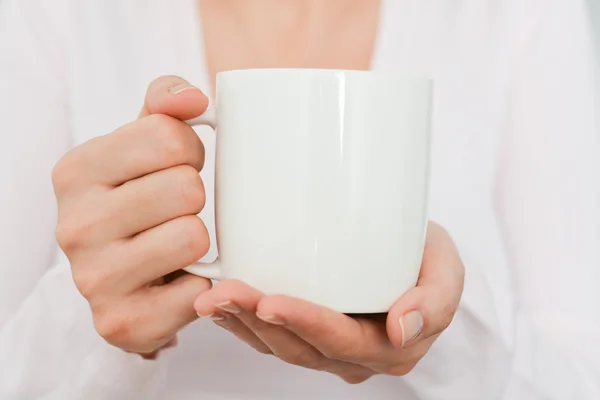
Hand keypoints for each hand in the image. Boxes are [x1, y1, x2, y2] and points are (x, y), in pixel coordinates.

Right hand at [53, 76, 212, 356]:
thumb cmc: (139, 198)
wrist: (122, 278)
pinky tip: (180, 279)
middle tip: (179, 209)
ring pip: (193, 236)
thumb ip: (165, 104)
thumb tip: (193, 99)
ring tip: (177, 243)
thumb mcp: (142, 143)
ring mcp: (93, 279)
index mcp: (75, 172)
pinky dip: (202, 282)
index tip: (177, 166)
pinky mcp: (122, 323)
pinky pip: (199, 290)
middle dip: (195, 196)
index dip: (189, 150)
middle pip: (185, 188)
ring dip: (200, 240)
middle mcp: (74, 226)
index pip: (168, 136)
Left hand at [194, 222, 463, 382]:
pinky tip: (219, 305)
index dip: (305, 324)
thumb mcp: (447, 269)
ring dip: (241, 321)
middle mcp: (353, 356)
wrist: (412, 255)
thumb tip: (404, 329)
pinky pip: (269, 337)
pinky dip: (240, 322)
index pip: (341, 341)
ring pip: (278, 345)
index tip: (271, 301)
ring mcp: (326, 347)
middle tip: (224, 293)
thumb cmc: (426, 258)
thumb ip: (436, 301)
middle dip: (258, 320)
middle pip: (299, 346)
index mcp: (390, 348)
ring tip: (212, 296)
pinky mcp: (305, 332)